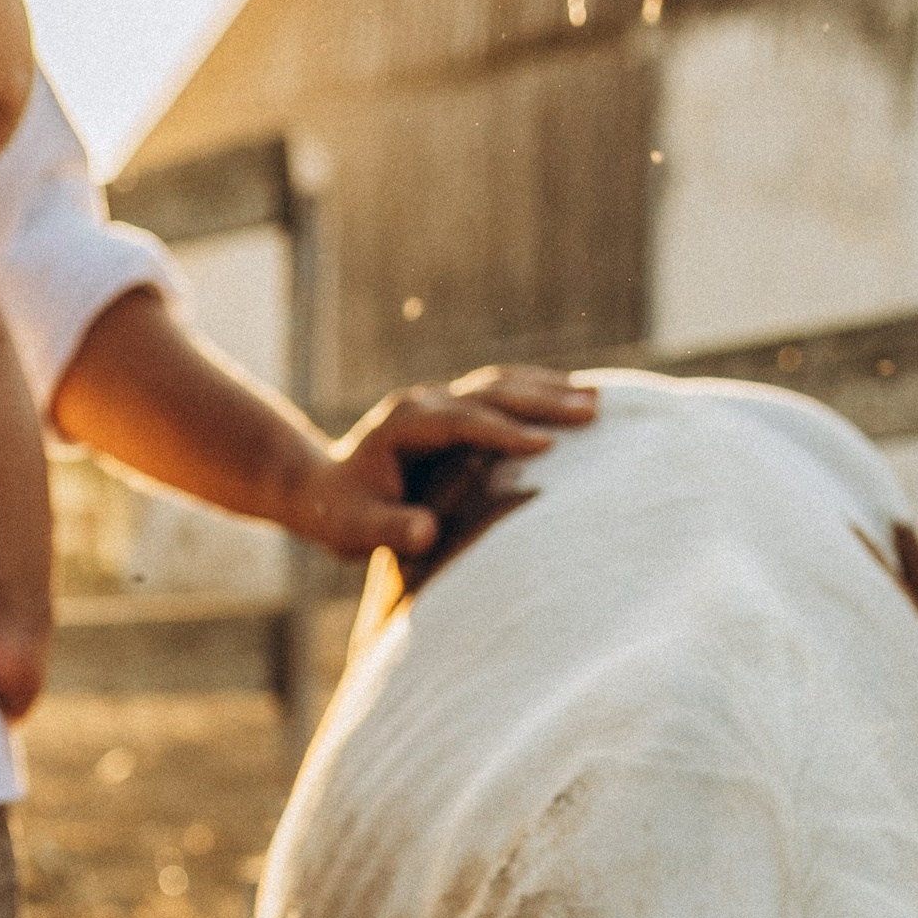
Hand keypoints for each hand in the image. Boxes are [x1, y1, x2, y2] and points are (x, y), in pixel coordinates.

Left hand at [288, 367, 598, 560]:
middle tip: (589, 410)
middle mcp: (424, 403)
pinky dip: (535, 393)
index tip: (545, 446)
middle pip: (489, 392)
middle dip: (540, 401)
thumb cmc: (340, 514)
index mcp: (404, 425)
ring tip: (595, 400)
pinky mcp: (452, 410)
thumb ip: (389, 530)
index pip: (461, 421)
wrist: (322, 489)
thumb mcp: (354, 530)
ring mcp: (439, 402)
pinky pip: (499, 394)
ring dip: (547, 390)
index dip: (502, 432)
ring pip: (499, 386)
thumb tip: (426, 532)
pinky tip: (570, 398)